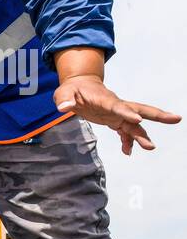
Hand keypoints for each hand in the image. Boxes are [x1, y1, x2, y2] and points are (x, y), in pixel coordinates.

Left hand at [55, 76, 179, 154]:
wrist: (80, 86)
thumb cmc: (72, 89)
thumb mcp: (64, 93)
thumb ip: (64, 99)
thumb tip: (63, 107)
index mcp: (104, 99)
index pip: (118, 106)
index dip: (127, 113)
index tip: (138, 120)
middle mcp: (115, 106)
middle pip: (140, 110)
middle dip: (157, 115)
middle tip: (176, 119)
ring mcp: (117, 114)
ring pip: (135, 125)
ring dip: (143, 136)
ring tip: (151, 148)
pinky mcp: (115, 120)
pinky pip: (125, 132)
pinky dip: (128, 142)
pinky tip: (128, 152)